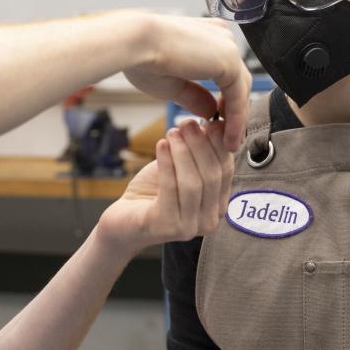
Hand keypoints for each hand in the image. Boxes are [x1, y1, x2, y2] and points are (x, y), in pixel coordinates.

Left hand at [96, 118, 233, 255]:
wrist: (123, 220)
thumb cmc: (153, 193)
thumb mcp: (180, 169)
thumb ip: (198, 154)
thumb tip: (215, 124)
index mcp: (217, 206)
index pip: (226, 171)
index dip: (219, 144)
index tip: (210, 121)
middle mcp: (209, 221)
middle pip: (212, 176)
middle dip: (200, 145)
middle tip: (188, 123)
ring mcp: (189, 228)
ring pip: (193, 183)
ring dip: (183, 152)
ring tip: (172, 132)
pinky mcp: (167, 227)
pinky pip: (170, 189)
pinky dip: (166, 163)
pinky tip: (160, 145)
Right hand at [123, 15, 251, 150]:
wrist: (132, 44)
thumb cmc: (141, 59)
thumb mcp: (173, 84)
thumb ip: (195, 96)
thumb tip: (211, 112)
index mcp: (208, 36)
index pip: (226, 72)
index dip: (226, 99)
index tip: (219, 122)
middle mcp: (221, 37)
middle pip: (238, 80)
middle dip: (235, 112)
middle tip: (228, 137)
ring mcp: (228, 46)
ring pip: (241, 89)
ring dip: (237, 120)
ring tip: (229, 144)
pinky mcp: (229, 60)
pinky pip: (238, 96)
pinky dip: (235, 120)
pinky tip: (229, 138)